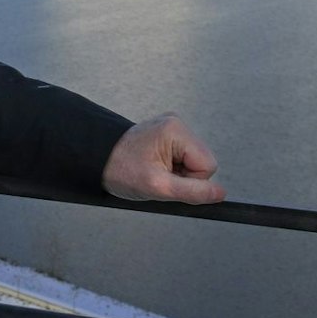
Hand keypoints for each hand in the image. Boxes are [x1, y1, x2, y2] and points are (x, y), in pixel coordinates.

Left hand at [102, 112, 225, 204]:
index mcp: (176, 130)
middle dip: (184, 177)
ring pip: (193, 162)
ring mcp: (171, 128)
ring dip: (177, 174)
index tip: (168, 181)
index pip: (208, 165)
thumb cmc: (120, 169)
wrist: (97, 159)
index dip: (191, 181)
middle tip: (159, 178)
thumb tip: (220, 193)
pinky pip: (183, 158)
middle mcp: (177, 124)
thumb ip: (192, 191)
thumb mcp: (158, 186)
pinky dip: (171, 168)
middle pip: (202, 162)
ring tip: (154, 172)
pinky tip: (154, 166)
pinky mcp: (166, 135)